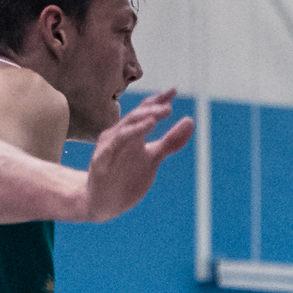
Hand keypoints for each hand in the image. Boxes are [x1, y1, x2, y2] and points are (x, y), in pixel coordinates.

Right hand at [81, 89, 193, 221]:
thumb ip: (171, 141)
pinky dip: (127, 136)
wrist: (102, 202)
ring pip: (124, 129)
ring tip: (158, 116)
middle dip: (151, 109)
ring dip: (141, 121)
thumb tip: (190, 121)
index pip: (144, 112)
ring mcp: (109, 148)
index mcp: (129, 133)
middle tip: (169, 106)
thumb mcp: (153, 157)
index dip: (157, 100)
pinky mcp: (102, 161)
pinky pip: (114, 146)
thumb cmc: (126, 176)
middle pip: (134, 117)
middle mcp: (117, 136)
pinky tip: (142, 132)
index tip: (173, 90)